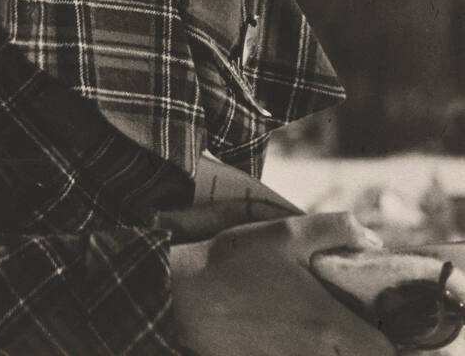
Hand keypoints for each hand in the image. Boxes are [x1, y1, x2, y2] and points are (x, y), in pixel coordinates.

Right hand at [170, 211, 395, 355]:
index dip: (390, 337)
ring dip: (332, 345)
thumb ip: (336, 229)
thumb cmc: (235, 263)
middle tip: (350, 315)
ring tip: (315, 318)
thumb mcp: (286, 232)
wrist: (183, 296)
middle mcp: (314, 355)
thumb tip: (373, 241)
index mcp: (327, 324)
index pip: (383, 351)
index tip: (379, 315)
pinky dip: (303, 349)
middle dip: (361, 342)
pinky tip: (286, 327)